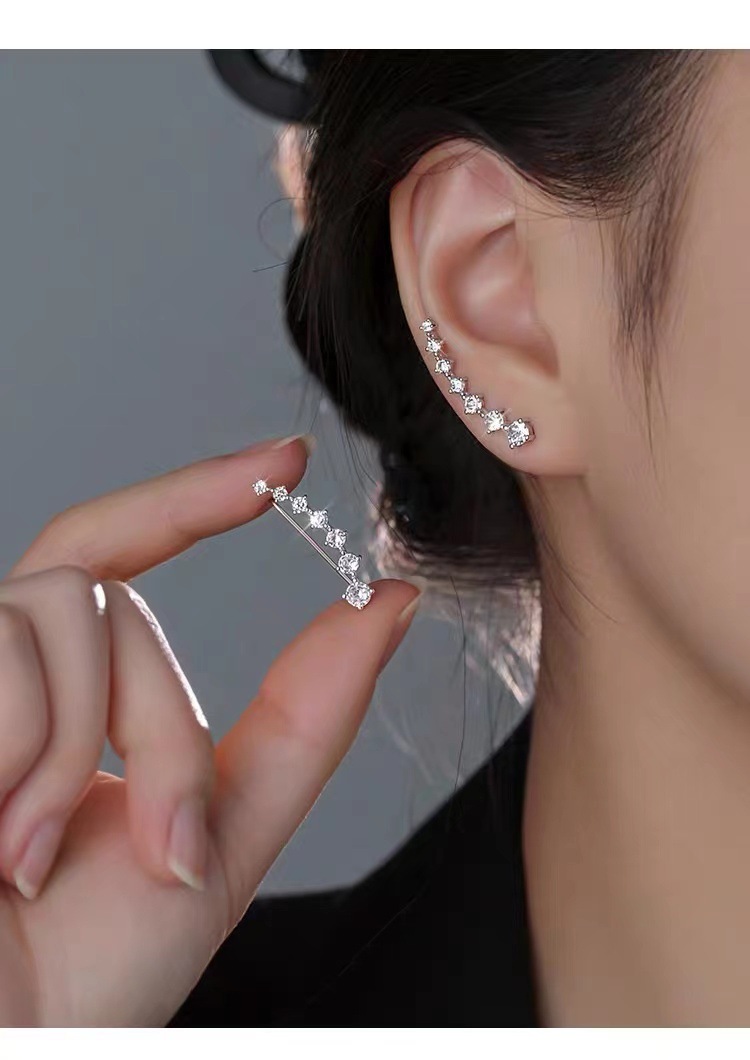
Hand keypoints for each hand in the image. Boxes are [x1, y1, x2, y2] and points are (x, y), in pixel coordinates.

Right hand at [0, 434, 419, 1025]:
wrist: (5, 1047)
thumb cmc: (93, 966)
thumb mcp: (225, 831)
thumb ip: (306, 714)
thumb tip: (391, 602)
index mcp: (67, 697)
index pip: (114, 553)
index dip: (194, 498)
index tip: (285, 465)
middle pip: (114, 596)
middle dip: (164, 727)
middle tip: (166, 850)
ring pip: (67, 608)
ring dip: (86, 751)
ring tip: (39, 863)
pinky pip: (6, 653)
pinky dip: (29, 759)